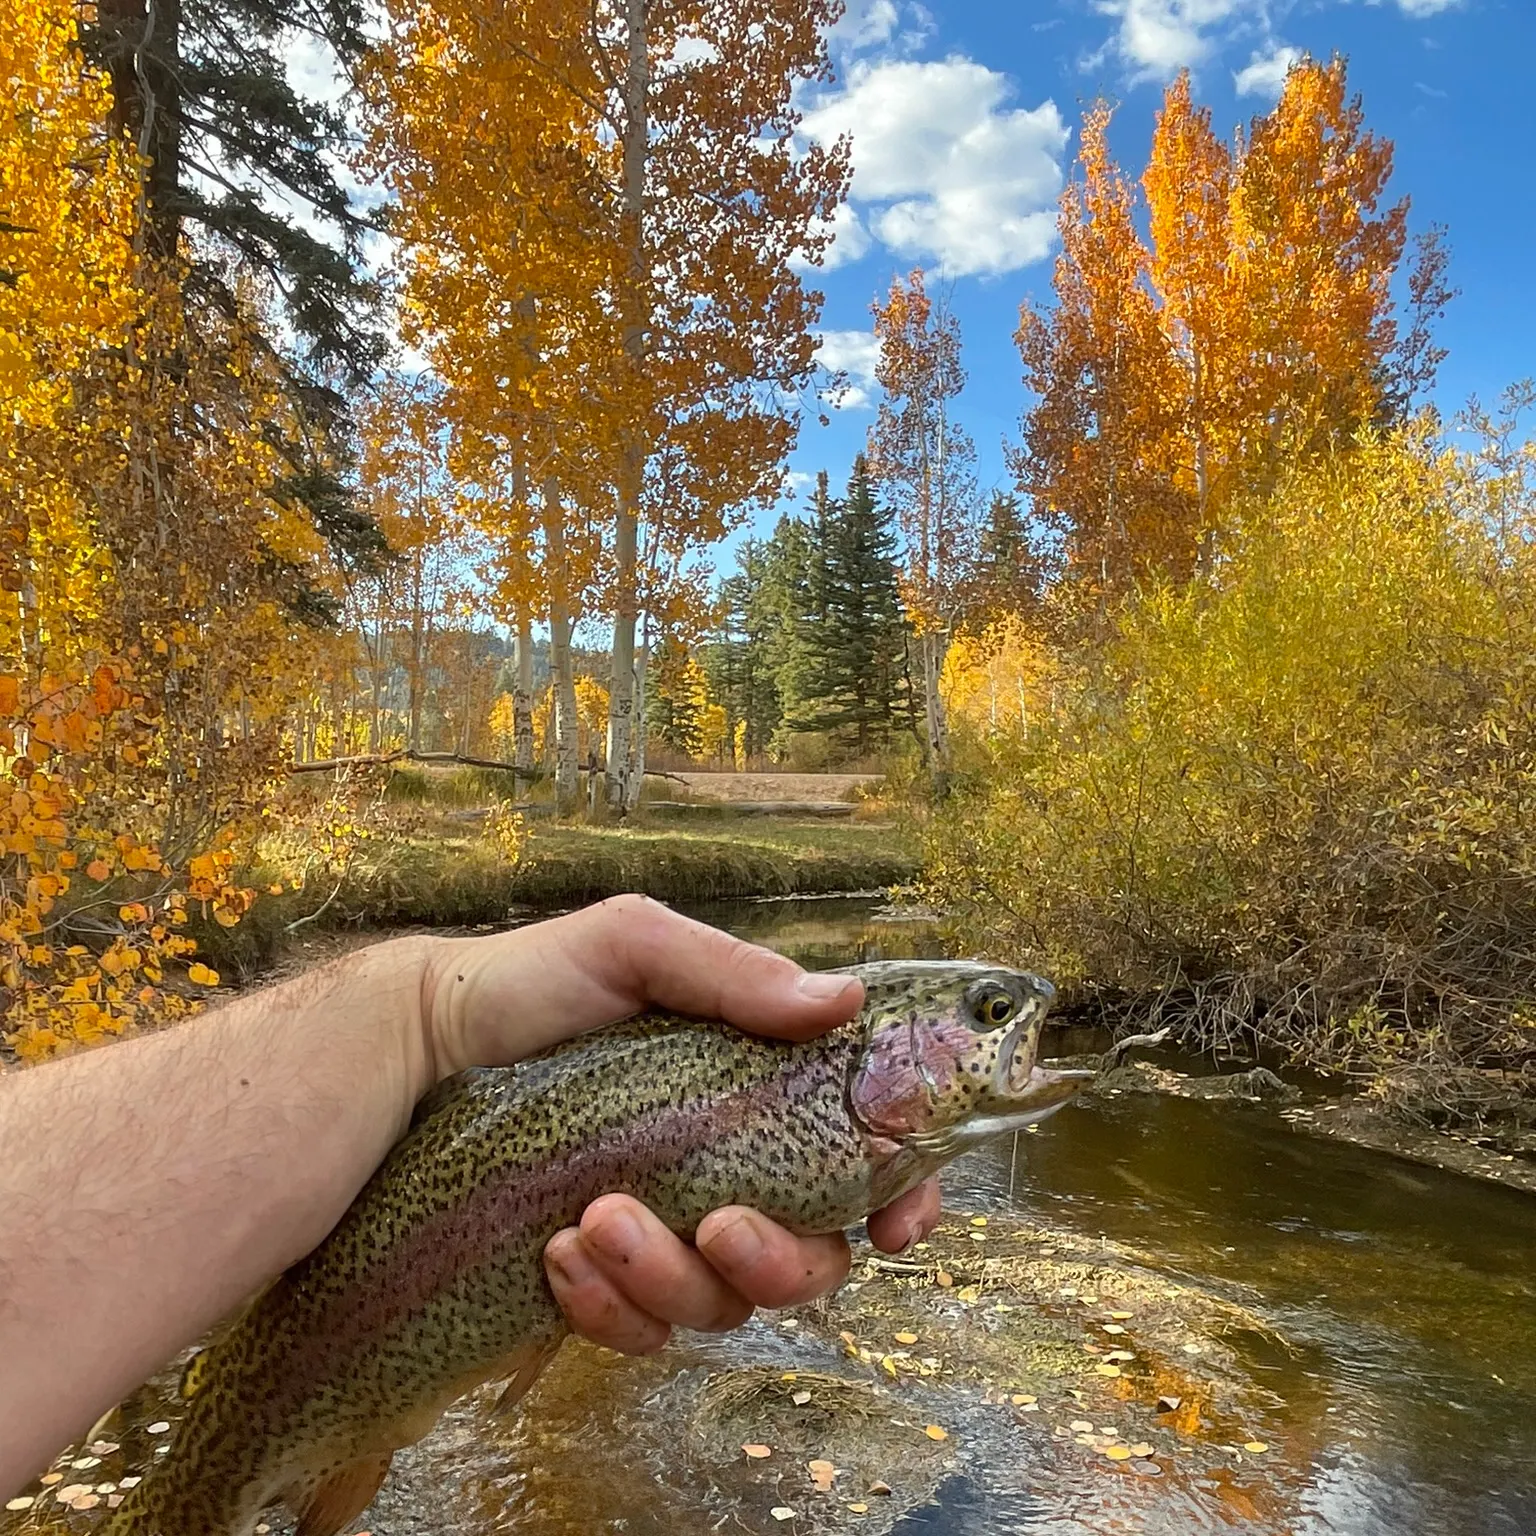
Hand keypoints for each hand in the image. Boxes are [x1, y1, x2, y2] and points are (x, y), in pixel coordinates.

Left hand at [421, 895, 941, 1353]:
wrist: (414, 1050)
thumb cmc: (530, 985)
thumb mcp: (631, 948)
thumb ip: (734, 975)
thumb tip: (844, 1002)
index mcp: (753, 1090)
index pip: (860, 1156)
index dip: (898, 1196)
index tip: (898, 1230)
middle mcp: (725, 1169)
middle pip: (811, 1259)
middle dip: (780, 1261)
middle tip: (719, 1224)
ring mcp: (664, 1233)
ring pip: (722, 1306)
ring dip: (670, 1278)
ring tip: (592, 1220)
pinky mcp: (598, 1284)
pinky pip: (637, 1334)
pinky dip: (607, 1309)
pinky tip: (556, 1259)